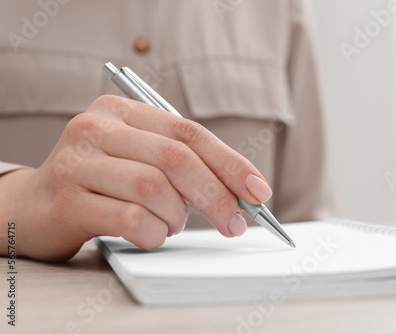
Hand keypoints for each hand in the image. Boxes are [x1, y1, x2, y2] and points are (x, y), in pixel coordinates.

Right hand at [0, 95, 272, 260]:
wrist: (32, 206)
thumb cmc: (98, 181)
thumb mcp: (136, 156)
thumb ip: (180, 163)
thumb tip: (240, 189)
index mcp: (122, 110)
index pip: (189, 133)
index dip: (230, 163)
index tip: (258, 191)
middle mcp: (98, 128)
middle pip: (177, 159)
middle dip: (216, 196)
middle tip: (234, 223)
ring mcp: (79, 162)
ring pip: (155, 189)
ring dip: (177, 217)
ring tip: (170, 224)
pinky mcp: (68, 199)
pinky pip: (131, 220)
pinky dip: (154, 234)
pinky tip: (151, 235)